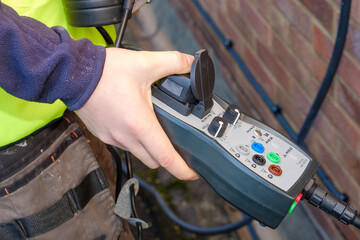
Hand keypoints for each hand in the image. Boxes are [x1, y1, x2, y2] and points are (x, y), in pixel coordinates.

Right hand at [76, 48, 198, 179]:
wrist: (72, 73)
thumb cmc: (105, 71)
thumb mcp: (145, 62)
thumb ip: (173, 62)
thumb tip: (190, 63)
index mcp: (139, 124)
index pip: (166, 157)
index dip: (183, 170)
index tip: (193, 174)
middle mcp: (125, 137)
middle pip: (154, 161)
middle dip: (168, 157)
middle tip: (177, 144)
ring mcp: (112, 138)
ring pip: (139, 154)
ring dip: (150, 148)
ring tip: (156, 128)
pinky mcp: (103, 135)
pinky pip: (124, 145)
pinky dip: (134, 140)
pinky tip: (136, 122)